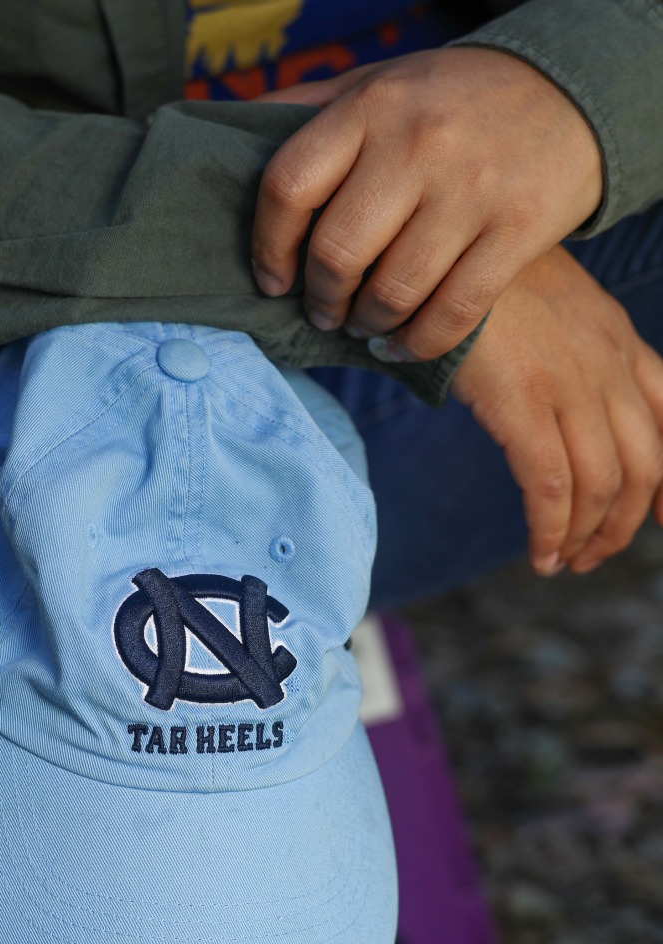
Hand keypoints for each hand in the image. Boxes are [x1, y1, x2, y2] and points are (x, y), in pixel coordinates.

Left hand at [252, 47, 602, 361]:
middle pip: (338, 252)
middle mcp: (417, 144)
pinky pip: (453, 313)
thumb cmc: (450, 100)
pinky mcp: (517, 231)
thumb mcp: (378, 83)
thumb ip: (310, 111)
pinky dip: (418, 344)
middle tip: (325, 311)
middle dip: (321, 298)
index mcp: (370, 105)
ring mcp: (471, 189)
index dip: (268, 247)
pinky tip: (403, 346)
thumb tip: (228, 133)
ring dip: (368, 324)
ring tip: (365, 323)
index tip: (272, 281)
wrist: (568, 91)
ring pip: (393, 291)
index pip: (288, 186)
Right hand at [450, 246, 662, 575]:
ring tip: (562, 562)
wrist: (439, 245)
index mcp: (617, 340)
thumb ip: (568, 347)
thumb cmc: (479, 277)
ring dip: (586, 536)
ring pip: (603, 483)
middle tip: (593, 555)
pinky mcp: (522, 401)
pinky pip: (550, 486)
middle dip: (624, 523)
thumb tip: (552, 396)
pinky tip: (540, 555)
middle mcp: (607, 364)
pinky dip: (550, 530)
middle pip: (645, 464)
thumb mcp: (547, 304)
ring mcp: (569, 382)